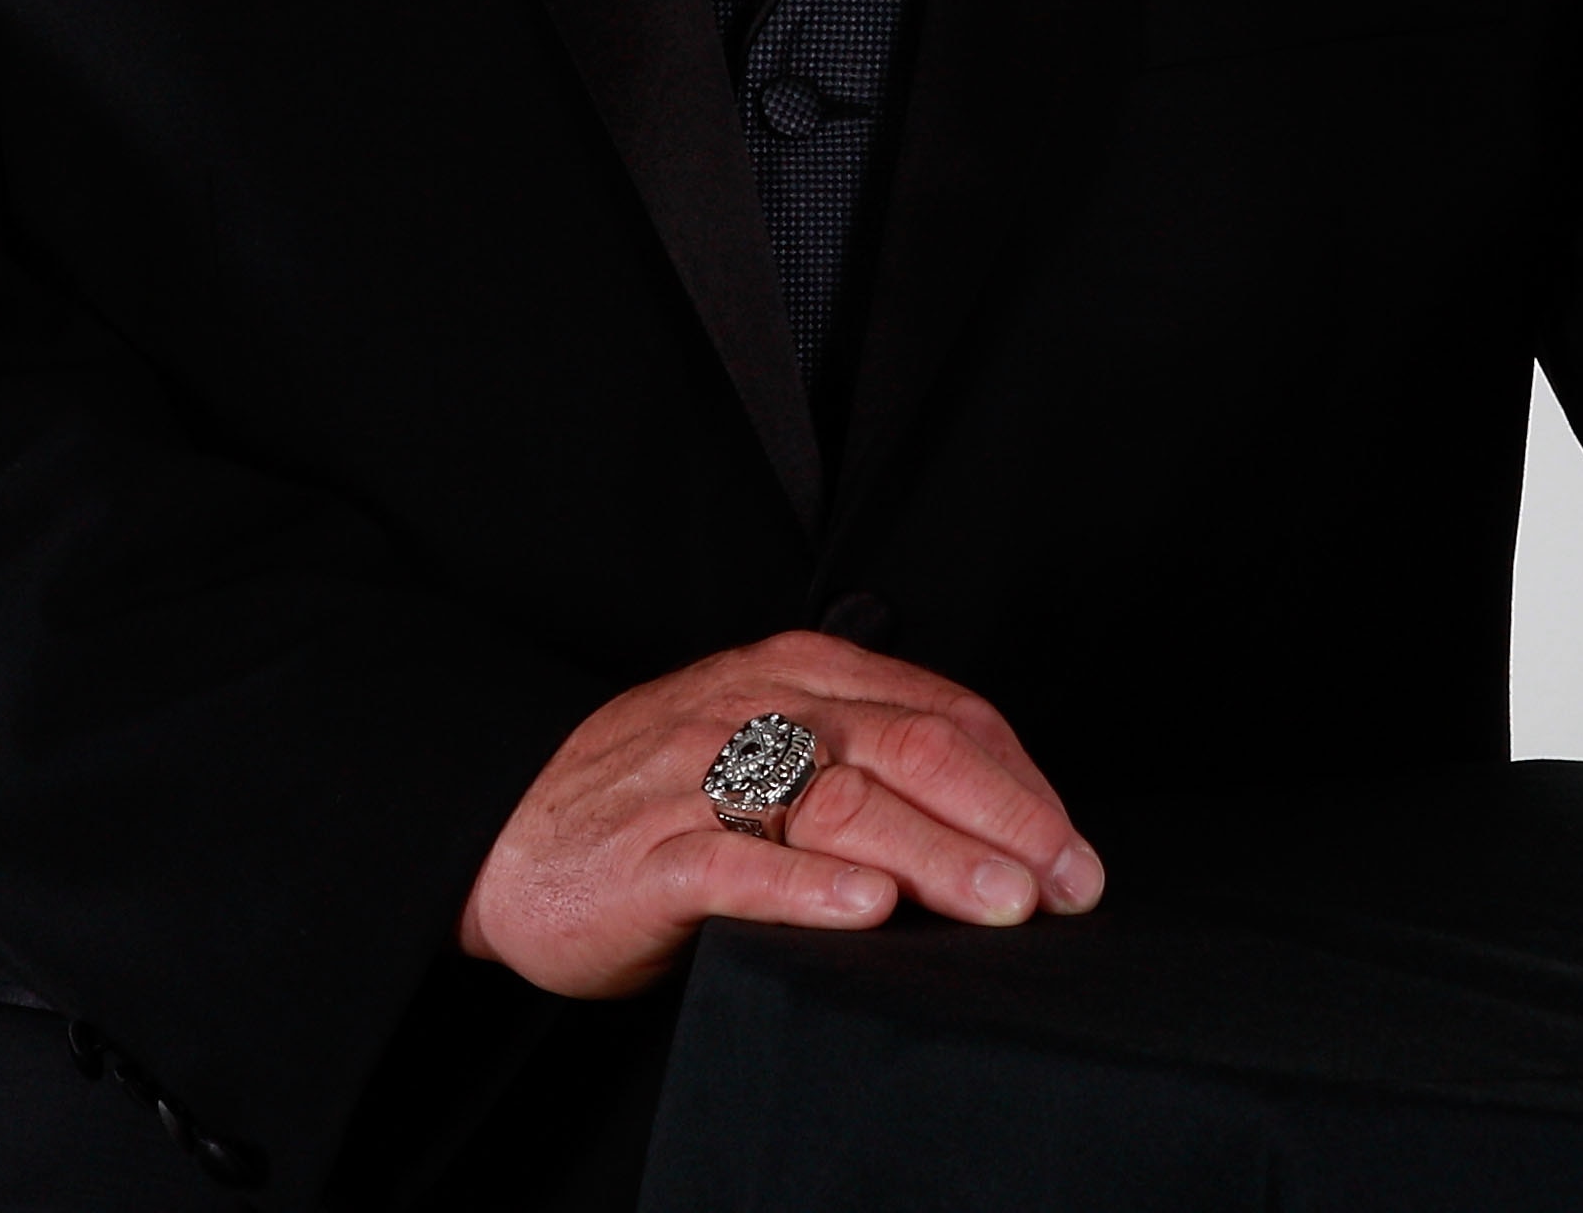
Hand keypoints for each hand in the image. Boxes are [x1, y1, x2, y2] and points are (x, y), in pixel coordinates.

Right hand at [456, 630, 1106, 997]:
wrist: (508, 831)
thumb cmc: (658, 795)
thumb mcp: (769, 741)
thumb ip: (864, 756)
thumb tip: (999, 822)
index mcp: (799, 674)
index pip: (941, 712)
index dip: (1020, 781)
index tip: (1075, 850)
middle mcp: (758, 712)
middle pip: (907, 750)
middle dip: (1003, 819)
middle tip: (1065, 884)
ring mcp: (700, 779)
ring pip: (835, 803)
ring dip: (932, 853)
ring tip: (999, 901)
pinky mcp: (648, 853)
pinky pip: (735, 866)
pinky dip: (806, 887)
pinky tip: (865, 907)